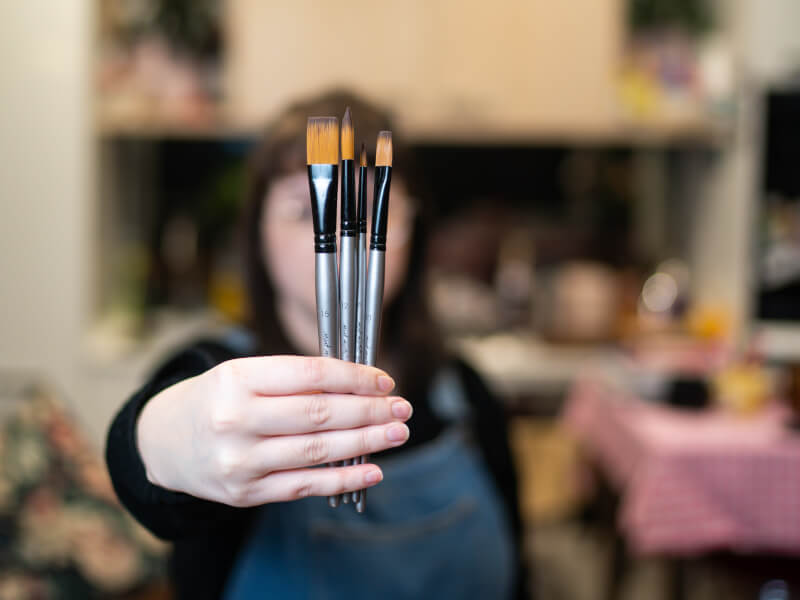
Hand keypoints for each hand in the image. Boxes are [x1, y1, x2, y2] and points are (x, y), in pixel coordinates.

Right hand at [136, 355, 410, 506]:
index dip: (354, 377)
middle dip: (369, 411)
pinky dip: (344, 479)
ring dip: (366, 443)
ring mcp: (239, 461)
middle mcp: (235, 420)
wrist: (165, 442)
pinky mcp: (245, 493)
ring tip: (397, 433)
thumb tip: (362, 386)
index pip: (310, 375)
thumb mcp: (244, 374)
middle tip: (403, 408)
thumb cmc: (217, 399)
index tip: (385, 380)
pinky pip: (305, 486)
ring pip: (317, 451)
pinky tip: (374, 469)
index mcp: (236, 379)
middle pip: (319, 414)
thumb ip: (295, 379)